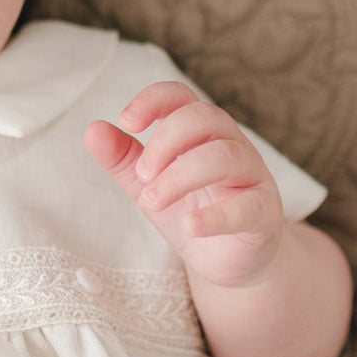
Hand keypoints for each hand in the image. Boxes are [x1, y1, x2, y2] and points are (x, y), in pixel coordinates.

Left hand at [84, 81, 284, 286]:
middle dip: (165, 143)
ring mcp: (252, 177)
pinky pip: (247, 207)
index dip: (153, 101)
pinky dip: (215, 216)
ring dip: (180, 177)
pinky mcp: (264, 214)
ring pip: (224, 157)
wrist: (225, 260)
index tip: (126, 122)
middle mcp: (231, 145)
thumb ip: (122, 158)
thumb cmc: (188, 210)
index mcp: (200, 132)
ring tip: (153, 201)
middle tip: (142, 175)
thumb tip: (92, 129)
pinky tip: (189, 226)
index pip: (181, 96)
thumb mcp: (147, 184)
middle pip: (204, 118)